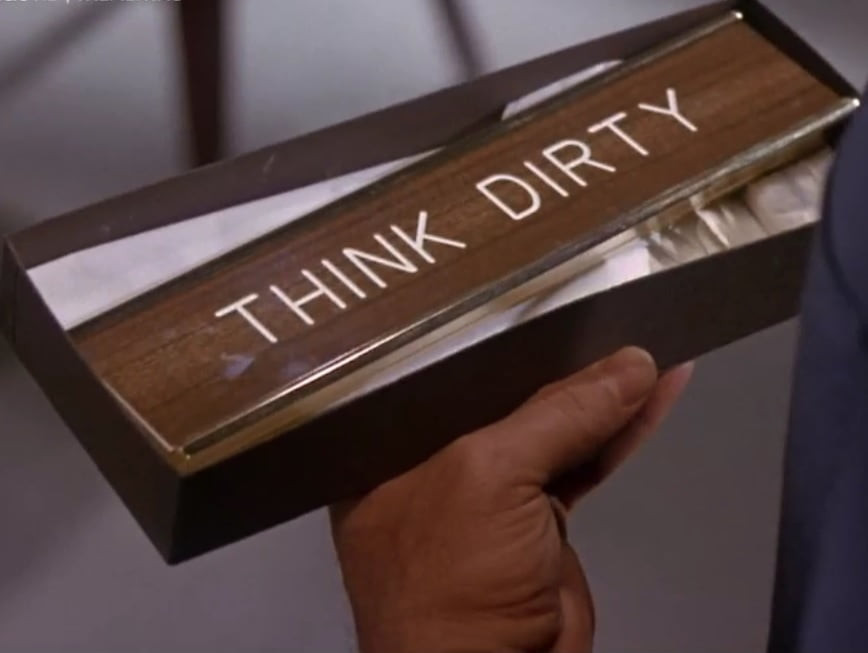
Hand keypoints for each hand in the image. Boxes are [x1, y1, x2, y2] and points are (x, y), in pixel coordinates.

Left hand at [331, 347, 692, 652]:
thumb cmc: (446, 599)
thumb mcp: (489, 477)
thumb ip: (555, 415)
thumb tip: (622, 370)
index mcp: (387, 449)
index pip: (440, 371)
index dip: (490, 334)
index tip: (538, 295)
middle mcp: (433, 466)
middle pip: (503, 393)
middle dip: (558, 359)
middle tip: (603, 313)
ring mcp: (490, 494)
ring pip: (553, 425)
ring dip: (603, 392)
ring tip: (644, 349)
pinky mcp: (539, 520)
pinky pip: (585, 458)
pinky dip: (623, 428)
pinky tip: (655, 393)